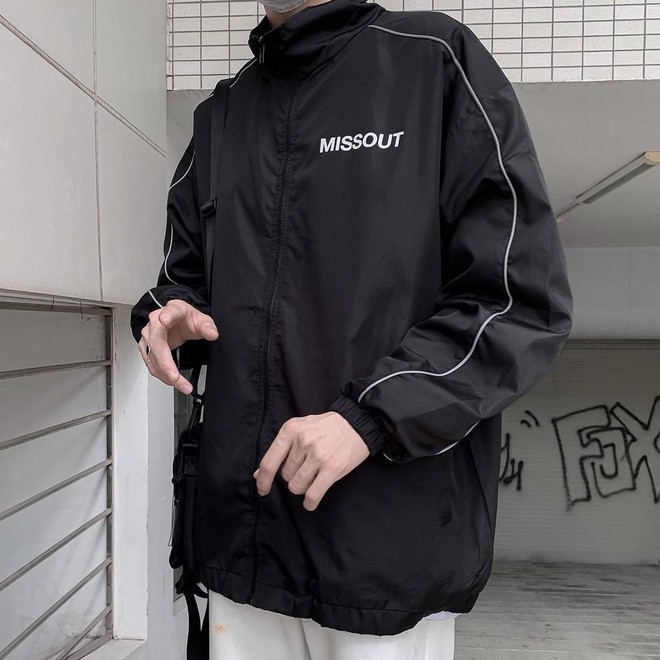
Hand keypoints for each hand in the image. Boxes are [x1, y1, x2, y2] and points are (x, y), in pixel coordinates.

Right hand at [137, 299, 218, 393]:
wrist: (178, 320)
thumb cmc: (186, 318)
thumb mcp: (201, 320)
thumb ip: (207, 327)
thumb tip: (212, 334)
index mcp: (172, 311)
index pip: (169, 312)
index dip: (166, 316)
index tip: (165, 319)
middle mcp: (156, 323)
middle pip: (156, 343)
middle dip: (166, 364)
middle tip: (176, 377)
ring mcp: (149, 335)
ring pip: (152, 358)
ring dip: (165, 375)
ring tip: (182, 386)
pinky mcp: (147, 348)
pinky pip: (152, 364)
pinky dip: (162, 375)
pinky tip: (174, 382)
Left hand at [254, 412, 369, 510]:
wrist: (357, 423)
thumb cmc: (327, 427)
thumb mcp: (300, 428)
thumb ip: (281, 449)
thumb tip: (259, 474)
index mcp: (291, 430)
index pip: (269, 461)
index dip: (263, 480)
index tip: (262, 489)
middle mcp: (303, 441)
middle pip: (285, 476)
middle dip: (293, 476)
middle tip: (307, 468)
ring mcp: (317, 455)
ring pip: (297, 486)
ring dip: (303, 487)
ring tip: (313, 477)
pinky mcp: (332, 468)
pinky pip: (313, 494)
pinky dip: (310, 502)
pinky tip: (311, 502)